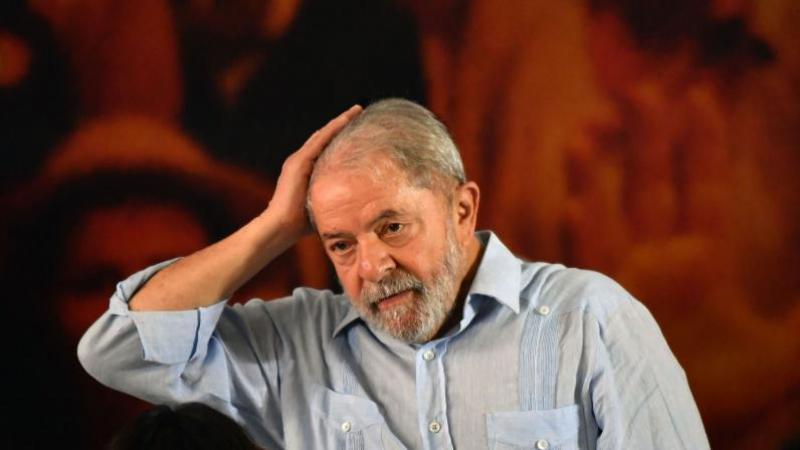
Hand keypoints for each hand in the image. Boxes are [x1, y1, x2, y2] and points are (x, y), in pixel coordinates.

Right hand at [264, 104, 361, 240]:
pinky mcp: (298, 162)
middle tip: (359, 111)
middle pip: (325, 137)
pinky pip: (320, 140)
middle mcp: (301, 161)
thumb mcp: (323, 205)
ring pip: (323, 134)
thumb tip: (355, 204)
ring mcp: (298, 160)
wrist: (280, 227)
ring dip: (341, 121)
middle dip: (342, 124)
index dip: (340, 136)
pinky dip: (334, 128)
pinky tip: (346, 119)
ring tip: (356, 110)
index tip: (356, 126)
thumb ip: (334, 198)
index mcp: (306, 170)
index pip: (326, 148)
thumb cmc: (301, 224)